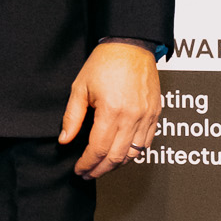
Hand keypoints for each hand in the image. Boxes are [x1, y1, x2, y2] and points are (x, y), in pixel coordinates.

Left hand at [59, 42, 160, 177]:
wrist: (130, 46)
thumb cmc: (104, 63)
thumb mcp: (80, 88)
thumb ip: (72, 117)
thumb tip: (64, 139)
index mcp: (112, 111)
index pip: (99, 149)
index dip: (87, 163)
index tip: (79, 170)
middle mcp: (132, 117)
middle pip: (117, 157)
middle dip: (101, 169)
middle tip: (88, 174)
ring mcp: (147, 117)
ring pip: (134, 154)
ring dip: (117, 165)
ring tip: (102, 166)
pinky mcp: (155, 115)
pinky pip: (147, 143)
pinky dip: (133, 153)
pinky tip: (121, 155)